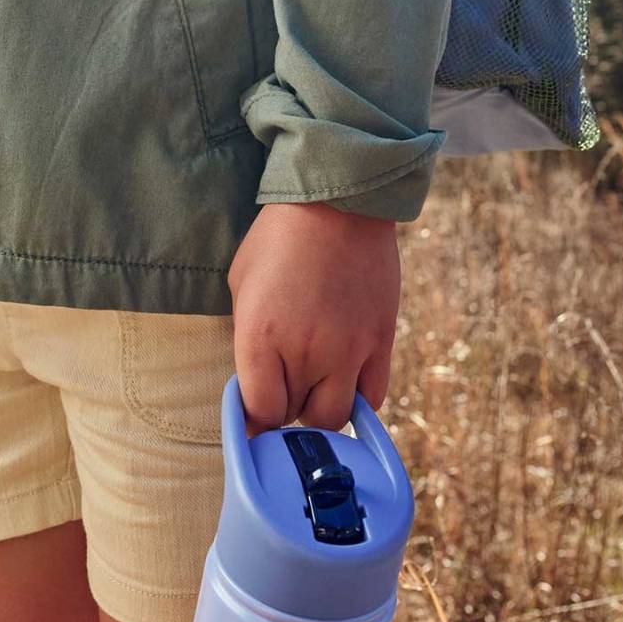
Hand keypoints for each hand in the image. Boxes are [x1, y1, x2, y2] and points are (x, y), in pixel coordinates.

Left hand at [227, 202, 399, 435]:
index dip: (254, 415)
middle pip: (295, 417)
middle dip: (284, 408)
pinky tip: (344, 383)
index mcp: (261, 336)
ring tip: (312, 386)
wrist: (338, 203)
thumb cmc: (279, 239)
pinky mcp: (381, 342)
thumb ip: (246, 339)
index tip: (254, 410)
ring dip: (318, 410)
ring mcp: (348, 350)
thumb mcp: (241, 284)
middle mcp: (306, 352)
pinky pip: (373, 397)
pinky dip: (357, 401)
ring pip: (334, 418)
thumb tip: (253, 381)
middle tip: (282, 388)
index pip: (261, 410)